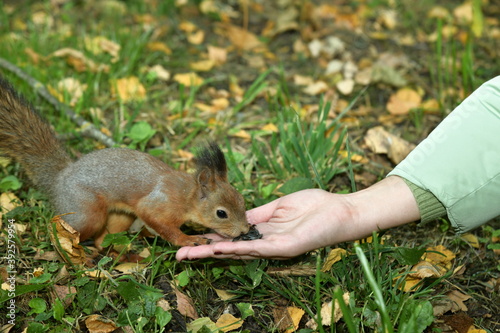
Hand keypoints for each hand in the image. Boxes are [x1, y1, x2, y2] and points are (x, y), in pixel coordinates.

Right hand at [176, 176, 419, 260]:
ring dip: (214, 253)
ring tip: (190, 254)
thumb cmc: (314, 205)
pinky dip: (238, 249)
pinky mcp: (285, 247)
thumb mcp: (279, 206)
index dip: (210, 238)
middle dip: (204, 251)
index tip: (189, 238)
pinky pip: (257, 247)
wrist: (340, 209)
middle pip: (229, 248)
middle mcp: (265, 242)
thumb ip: (258, 214)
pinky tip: (220, 249)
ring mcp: (274, 246)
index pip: (231, 237)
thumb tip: (236, 218)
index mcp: (263, 231)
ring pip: (239, 252)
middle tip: (179, 253)